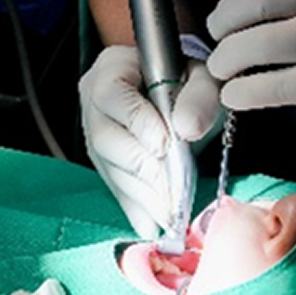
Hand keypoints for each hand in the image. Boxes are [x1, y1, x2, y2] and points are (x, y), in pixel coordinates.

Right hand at [80, 45, 221, 238]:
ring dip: (143, 194)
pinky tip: (154, 225)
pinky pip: (116, 189)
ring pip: (111, 169)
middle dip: (143, 168)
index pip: (113, 94)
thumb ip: (199, 96)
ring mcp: (94, 136)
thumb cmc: (187, 80)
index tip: (166, 145)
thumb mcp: (202, 76)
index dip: (138, 121)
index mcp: (111, 69)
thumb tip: (187, 129)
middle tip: (173, 192)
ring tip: (171, 214)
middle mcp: (93, 105)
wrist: (178, 89)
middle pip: (106, 139)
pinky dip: (137, 209)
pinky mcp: (105, 165)